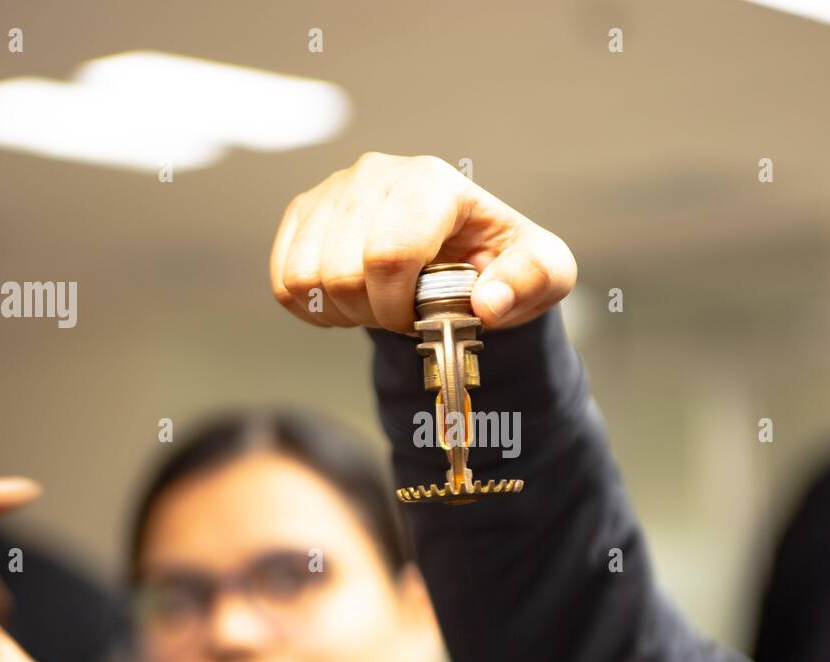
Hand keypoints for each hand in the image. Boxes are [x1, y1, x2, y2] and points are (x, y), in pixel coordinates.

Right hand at [270, 152, 576, 331]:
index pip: (389, 254)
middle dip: (373, 314)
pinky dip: (314, 308)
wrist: (465, 254)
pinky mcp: (304, 214)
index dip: (398, 306)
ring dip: (342, 312)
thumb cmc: (502, 262)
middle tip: (403, 314)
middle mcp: (376, 174)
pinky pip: (284, 281)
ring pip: (305, 278)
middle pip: (343, 273)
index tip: (421, 319)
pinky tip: (350, 301)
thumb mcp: (545, 272)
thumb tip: (487, 303)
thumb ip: (531, 282)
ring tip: (377, 305)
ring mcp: (333, 191)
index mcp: (434, 183)